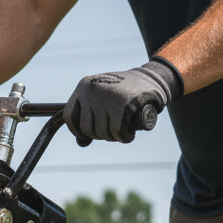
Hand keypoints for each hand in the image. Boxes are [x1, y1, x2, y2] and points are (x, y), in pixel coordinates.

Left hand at [65, 60, 179, 143]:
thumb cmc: (125, 93)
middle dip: (100, 134)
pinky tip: (129, 133)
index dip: (78, 131)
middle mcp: (92, 89)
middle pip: (86, 128)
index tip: (89, 135)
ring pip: (102, 132)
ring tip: (123, 126)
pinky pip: (118, 133)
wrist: (153, 79)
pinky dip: (125, 137)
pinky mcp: (124, 104)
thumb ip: (88, 119)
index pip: (69, 117)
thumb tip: (81, 143)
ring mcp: (108, 96)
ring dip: (113, 136)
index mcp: (83, 86)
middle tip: (113, 128)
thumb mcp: (101, 101)